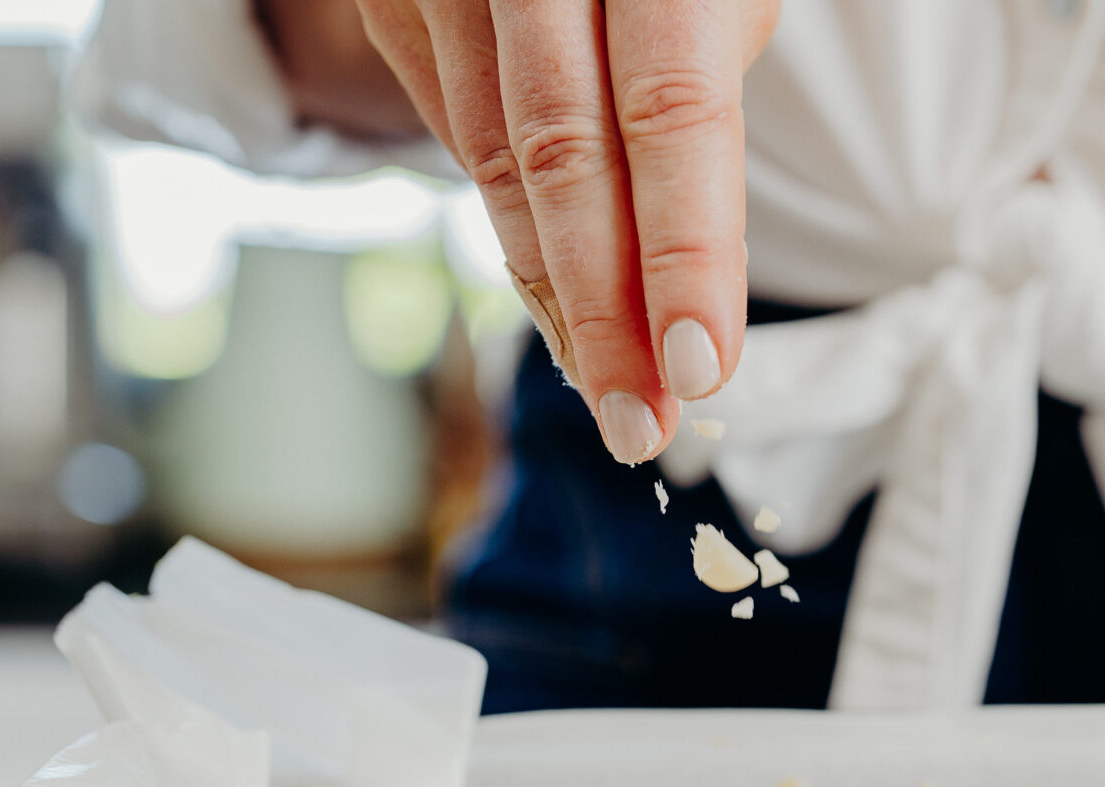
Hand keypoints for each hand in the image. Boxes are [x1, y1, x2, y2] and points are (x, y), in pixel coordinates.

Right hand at [355, 0, 779, 462]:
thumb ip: (707, 103)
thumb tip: (694, 281)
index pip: (670, 113)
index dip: (685, 250)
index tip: (704, 368)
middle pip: (563, 155)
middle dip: (607, 311)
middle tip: (646, 426)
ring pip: (495, 163)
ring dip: (558, 297)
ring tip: (615, 396)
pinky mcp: (397, 2)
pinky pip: (457, 139)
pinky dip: (517, 233)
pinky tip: (564, 305)